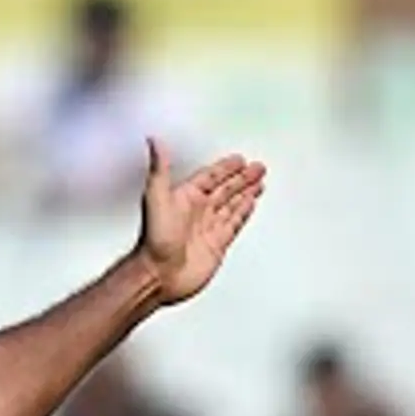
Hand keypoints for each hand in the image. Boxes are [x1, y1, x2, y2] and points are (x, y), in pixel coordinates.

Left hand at [136, 139, 265, 306]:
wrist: (160, 274)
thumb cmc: (154, 240)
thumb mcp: (156, 196)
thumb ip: (160, 167)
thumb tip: (155, 141)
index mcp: (186, 196)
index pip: (211, 176)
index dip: (225, 167)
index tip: (238, 159)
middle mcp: (198, 211)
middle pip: (226, 188)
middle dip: (242, 177)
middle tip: (258, 167)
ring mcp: (208, 227)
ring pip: (232, 204)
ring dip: (246, 192)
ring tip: (260, 182)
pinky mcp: (217, 244)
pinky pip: (234, 223)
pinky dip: (244, 212)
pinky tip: (251, 204)